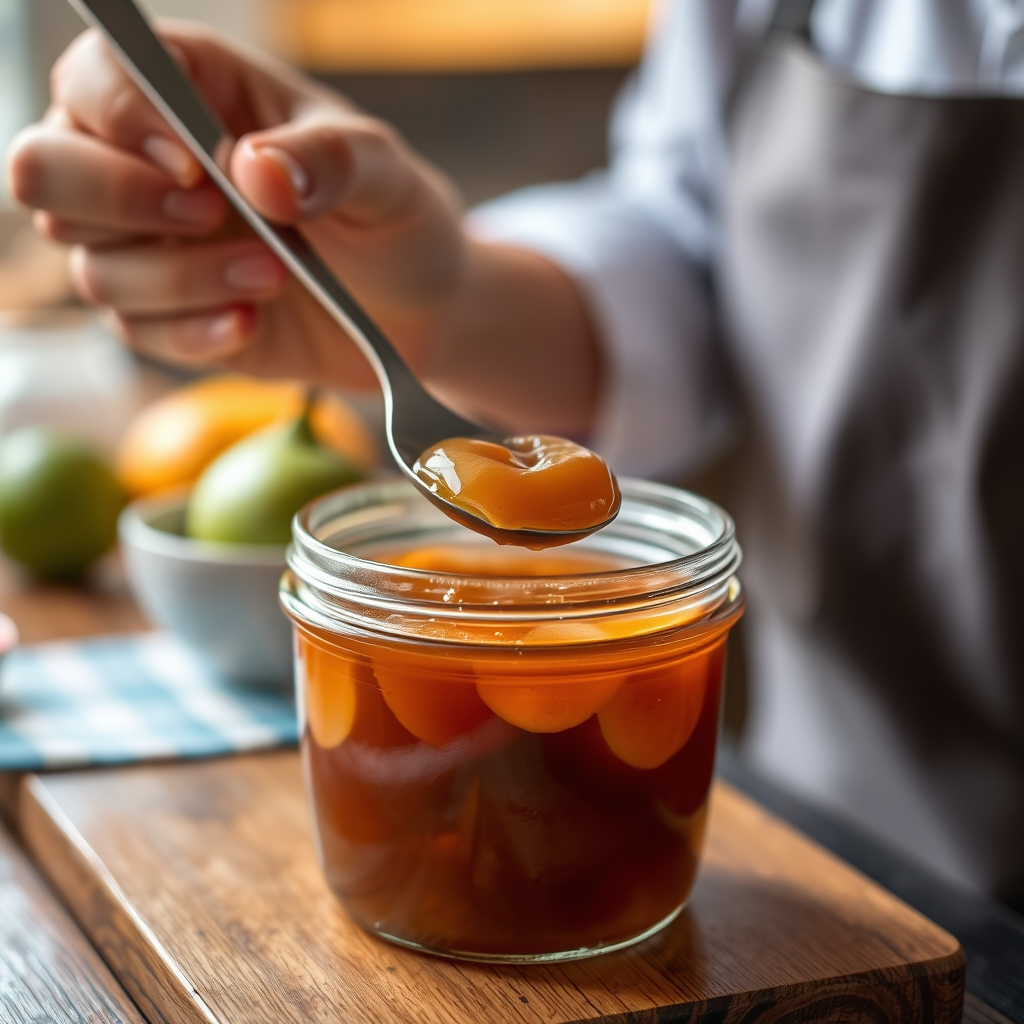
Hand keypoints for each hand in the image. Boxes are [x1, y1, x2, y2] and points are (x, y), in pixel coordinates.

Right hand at [6, 23, 465, 388]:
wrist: (418, 315)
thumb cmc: (395, 222)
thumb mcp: (385, 177)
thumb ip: (330, 159)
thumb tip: (257, 169)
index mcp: (198, 95)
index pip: (99, 72)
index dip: (121, 112)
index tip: (196, 162)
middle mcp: (151, 167)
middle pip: (44, 168)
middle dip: (116, 199)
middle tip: (208, 215)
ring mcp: (153, 248)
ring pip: (90, 267)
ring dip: (180, 280)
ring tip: (274, 276)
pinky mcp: (169, 318)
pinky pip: (135, 333)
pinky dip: (193, 335)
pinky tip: (251, 325)